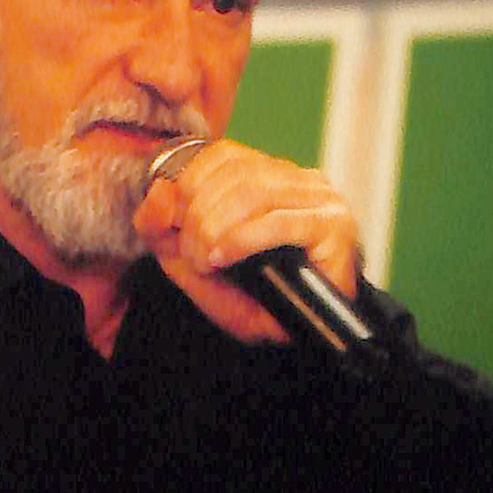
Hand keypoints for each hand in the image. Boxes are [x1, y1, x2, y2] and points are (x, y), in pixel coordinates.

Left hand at [132, 139, 361, 343]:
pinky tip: (225, 258)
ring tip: (208, 261)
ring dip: (215, 229)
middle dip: (198, 216)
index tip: (175, 227)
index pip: (221, 155)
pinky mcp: (333, 227)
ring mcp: (320, 199)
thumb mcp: (188, 259)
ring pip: (252, 192)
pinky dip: (241, 240)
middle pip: (234, 173)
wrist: (294, 338)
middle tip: (193, 256)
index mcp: (268, 174)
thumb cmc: (248, 296)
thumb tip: (159, 188)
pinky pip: (278, 222)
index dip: (188, 184)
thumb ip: (161, 224)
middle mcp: (298, 179)